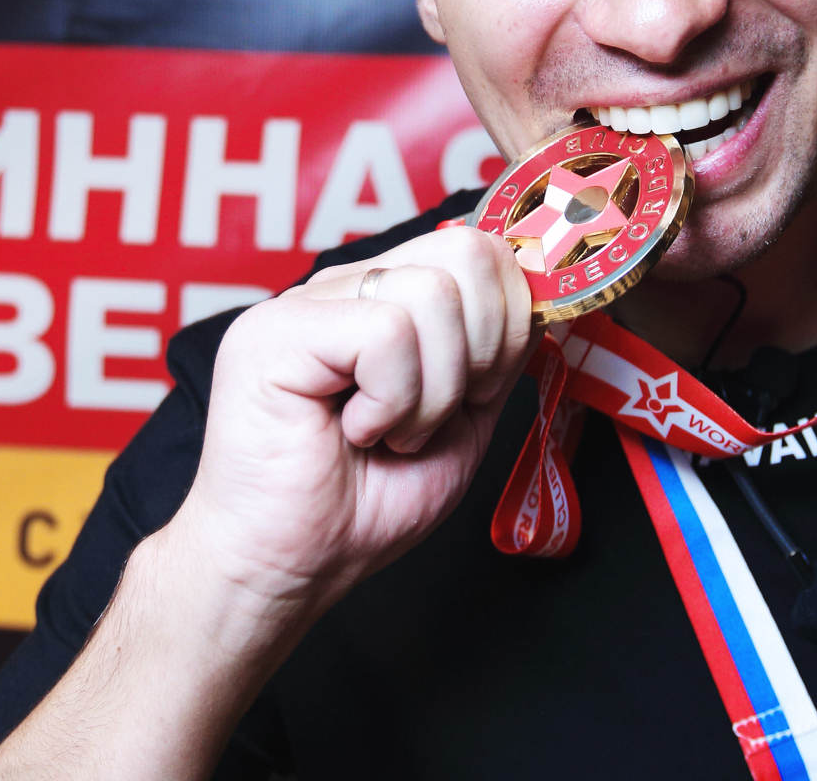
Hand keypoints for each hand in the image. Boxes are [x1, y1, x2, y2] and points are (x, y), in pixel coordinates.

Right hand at [172, 225, 535, 612]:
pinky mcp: (275, 330)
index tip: (479, 393)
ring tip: (386, 433)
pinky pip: (386, 335)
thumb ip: (500, 354)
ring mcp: (307, 300)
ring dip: (430, 393)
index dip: (510, 320)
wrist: (293, 569)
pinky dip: (391, 402)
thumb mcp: (465, 420)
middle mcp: (348, 285)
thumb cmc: (366, 505)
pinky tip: (355, 432)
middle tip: (434, 414)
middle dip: (481, 350)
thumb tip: (542, 293)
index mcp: (389, 296)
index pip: (480, 247)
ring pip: (432, 295)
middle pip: (466, 252)